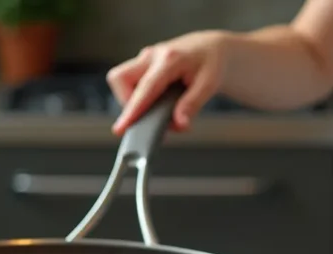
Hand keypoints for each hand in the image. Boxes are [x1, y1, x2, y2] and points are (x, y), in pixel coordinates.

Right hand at [107, 31, 228, 135]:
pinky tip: (161, 101)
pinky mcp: (143, 65)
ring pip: (122, 81)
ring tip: (160, 109)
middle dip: (127, 102)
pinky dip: (141, 97)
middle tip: (147, 115)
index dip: (133, 109)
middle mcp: (152, 56)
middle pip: (119, 78)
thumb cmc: (212, 63)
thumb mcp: (210, 84)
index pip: (146, 87)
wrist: (212, 48)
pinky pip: (131, 83)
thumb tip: (179, 124)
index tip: (121, 127)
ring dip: (135, 101)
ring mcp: (145, 59)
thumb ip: (193, 104)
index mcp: (170, 59)